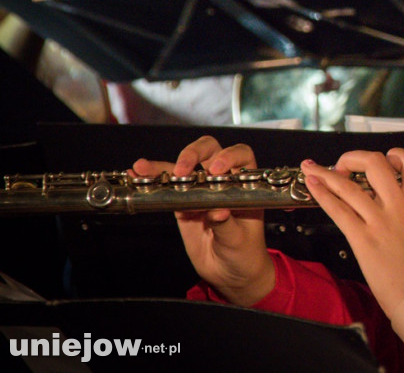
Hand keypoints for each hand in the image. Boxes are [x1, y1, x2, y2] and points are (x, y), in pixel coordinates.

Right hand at [131, 136, 274, 305]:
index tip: (216, 169)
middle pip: (209, 152)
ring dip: (163, 165)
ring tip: (144, 167)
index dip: (229, 156)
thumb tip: (217, 210)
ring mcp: (201, 191)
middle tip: (182, 169)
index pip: (240, 156)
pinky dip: (152, 179)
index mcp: (244, 185)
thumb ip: (227, 224)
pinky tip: (138, 175)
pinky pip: (166, 188)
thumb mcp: (239, 240)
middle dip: (193, 154)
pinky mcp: (182, 205)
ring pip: (183, 168)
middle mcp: (222, 182)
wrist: (231, 272)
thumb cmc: (245, 252)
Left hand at [301, 149, 403, 317]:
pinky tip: (313, 187)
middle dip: (355, 158)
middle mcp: (399, 208)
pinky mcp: (363, 239)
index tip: (384, 159)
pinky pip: (339, 210)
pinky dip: (322, 194)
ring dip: (326, 172)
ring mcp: (380, 222)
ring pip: (350, 186)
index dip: (397, 155)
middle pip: (376, 164)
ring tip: (311, 167)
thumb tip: (399, 209)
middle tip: (344, 165)